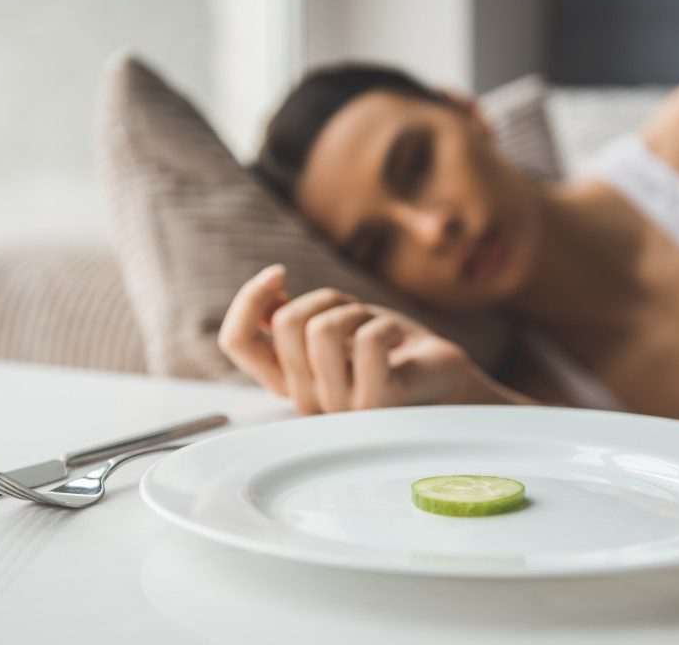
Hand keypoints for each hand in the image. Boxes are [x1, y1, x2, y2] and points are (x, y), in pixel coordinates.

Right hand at [218, 264, 508, 413]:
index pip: (236, 343)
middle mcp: (306, 400)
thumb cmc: (389, 347)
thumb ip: (296, 318)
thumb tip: (266, 294)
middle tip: (356, 313)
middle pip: (285, 324)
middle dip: (325, 299)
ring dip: (356, 312)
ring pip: (323, 329)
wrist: (442, 377)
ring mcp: (340, 406)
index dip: (250, 300)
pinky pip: (368, 341)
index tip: (280, 273)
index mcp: (288, 381)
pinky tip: (398, 341)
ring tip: (376, 328)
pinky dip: (386, 324)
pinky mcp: (376, 402)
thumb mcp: (336, 322)